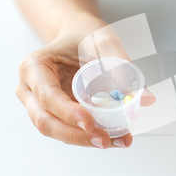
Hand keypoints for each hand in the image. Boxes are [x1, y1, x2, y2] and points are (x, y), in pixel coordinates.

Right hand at [16, 22, 154, 148]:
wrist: (78, 37)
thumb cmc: (84, 35)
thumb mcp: (104, 41)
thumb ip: (123, 66)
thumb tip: (146, 98)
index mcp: (34, 66)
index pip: (47, 95)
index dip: (68, 112)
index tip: (90, 123)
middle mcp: (30, 89)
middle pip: (46, 121)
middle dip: (77, 135)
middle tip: (105, 140)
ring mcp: (39, 105)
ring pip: (57, 131)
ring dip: (86, 140)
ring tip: (118, 140)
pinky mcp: (54, 114)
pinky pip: (69, 130)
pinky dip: (90, 136)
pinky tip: (115, 137)